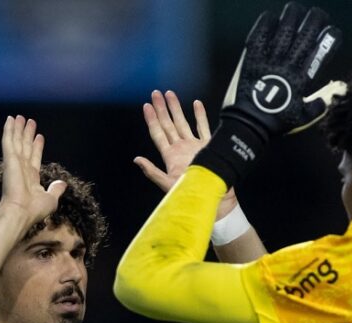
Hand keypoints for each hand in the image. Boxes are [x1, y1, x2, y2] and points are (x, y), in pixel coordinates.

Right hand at [0, 115, 65, 222]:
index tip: (39, 137)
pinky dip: (9, 130)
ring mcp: (14, 163)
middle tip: (29, 121)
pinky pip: (9, 141)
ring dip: (18, 129)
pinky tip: (10, 120)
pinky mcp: (9, 159)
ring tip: (20, 117)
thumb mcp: (51, 199)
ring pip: (17, 141)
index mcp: (31, 178)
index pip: (35, 158)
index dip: (37, 147)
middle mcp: (22, 169)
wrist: (21, 212)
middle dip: (27, 135)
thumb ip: (56, 189)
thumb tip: (62, 183)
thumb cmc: (34, 210)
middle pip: (25, 147)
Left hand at [135, 90, 238, 218]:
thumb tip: (136, 159)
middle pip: (168, 124)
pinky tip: (196, 104)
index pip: (158, 134)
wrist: (214, 199)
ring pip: (183, 123)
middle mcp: (181, 149)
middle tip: (155, 93)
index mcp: (170, 156)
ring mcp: (194, 146)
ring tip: (170, 94)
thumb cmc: (191, 195)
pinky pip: (203, 128)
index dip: (152, 120)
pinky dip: (200, 115)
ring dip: (176, 109)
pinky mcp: (208, 147)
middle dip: (162, 109)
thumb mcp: (168, 185)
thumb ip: (152, 172)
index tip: (146, 106)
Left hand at [221, 2, 342, 137]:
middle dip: (314, 21)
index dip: (330, 40)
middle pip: (305, 36)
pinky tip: (270, 16)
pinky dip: (265, 24)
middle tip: (318, 13)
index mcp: (302, 78)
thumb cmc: (275, 122)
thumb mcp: (302, 117)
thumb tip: (327, 99)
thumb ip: (317, 106)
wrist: (249, 124)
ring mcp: (270, 60)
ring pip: (284, 31)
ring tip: (296, 8)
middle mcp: (288, 65)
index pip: (321, 52)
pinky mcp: (252, 59)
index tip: (333, 31)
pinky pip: (260, 36)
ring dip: (292, 16)